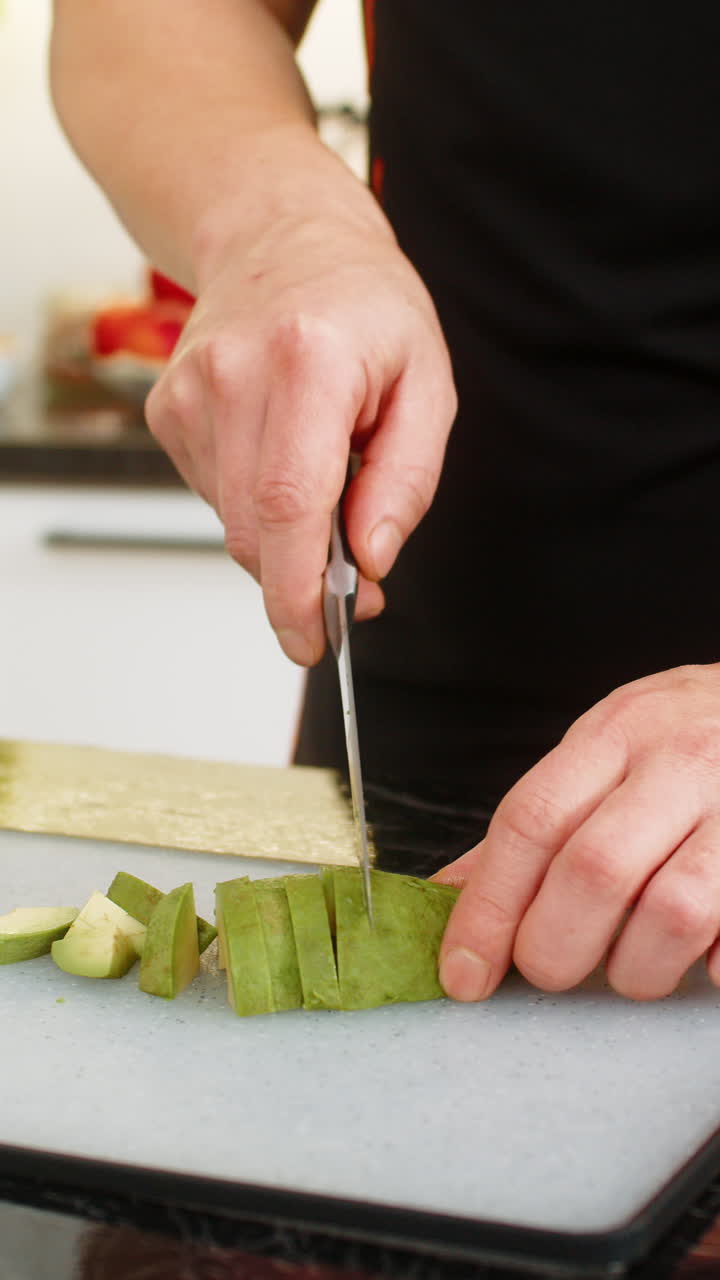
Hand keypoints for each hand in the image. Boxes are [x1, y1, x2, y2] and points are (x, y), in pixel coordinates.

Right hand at [145, 185, 455, 665]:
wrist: (282, 238)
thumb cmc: (366, 307)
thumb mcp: (427, 383)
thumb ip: (406, 479)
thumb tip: (372, 559)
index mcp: (308, 362)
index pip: (288, 504)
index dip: (296, 589)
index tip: (313, 639)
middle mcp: (235, 375)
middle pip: (253, 528)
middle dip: (299, 581)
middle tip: (346, 585)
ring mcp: (190, 392)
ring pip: (233, 522)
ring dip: (282, 536)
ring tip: (322, 478)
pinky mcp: (168, 409)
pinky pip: (215, 496)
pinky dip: (255, 503)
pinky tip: (280, 455)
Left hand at [434, 663, 719, 1000]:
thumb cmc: (683, 735)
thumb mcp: (603, 747)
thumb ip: (535, 822)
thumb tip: (449, 895)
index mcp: (614, 734)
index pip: (531, 822)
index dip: (488, 907)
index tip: (464, 972)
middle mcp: (678, 763)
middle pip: (594, 871)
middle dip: (553, 947)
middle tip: (548, 967)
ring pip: (673, 914)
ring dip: (635, 967)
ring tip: (631, 963)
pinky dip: (713, 969)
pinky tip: (702, 962)